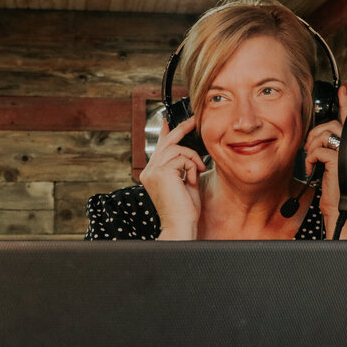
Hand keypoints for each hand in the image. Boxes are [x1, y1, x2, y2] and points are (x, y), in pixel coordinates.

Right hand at [139, 116, 206, 238]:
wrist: (181, 225)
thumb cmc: (185, 209)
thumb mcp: (185, 183)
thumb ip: (184, 167)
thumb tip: (187, 152)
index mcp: (153, 174)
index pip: (158, 148)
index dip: (163, 133)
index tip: (166, 121)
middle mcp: (149, 171)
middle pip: (167, 143)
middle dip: (181, 129)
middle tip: (193, 120)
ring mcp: (153, 171)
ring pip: (177, 149)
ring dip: (192, 159)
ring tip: (197, 173)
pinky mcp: (161, 172)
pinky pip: (182, 157)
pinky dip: (192, 167)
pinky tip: (192, 180)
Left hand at [303, 86, 346, 237]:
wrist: (340, 209)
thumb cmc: (335, 190)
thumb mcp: (329, 166)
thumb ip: (327, 150)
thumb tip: (314, 141)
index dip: (345, 103)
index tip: (343, 90)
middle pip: (332, 124)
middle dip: (315, 134)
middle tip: (309, 148)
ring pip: (324, 135)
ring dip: (311, 147)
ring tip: (311, 160)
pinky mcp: (339, 160)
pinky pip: (318, 150)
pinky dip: (310, 159)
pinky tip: (311, 169)